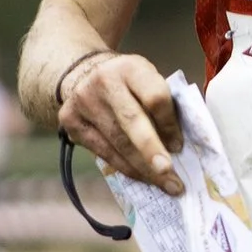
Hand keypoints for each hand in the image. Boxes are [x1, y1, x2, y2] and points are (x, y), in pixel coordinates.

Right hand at [59, 51, 182, 191]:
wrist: (84, 74)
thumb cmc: (128, 83)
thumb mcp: (148, 80)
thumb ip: (163, 104)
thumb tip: (178, 144)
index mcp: (131, 68)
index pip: (154, 97)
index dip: (169, 124)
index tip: (179, 145)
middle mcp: (104, 81)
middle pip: (132, 122)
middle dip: (152, 151)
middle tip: (169, 174)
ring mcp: (84, 102)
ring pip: (117, 143)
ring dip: (143, 168)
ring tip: (164, 184)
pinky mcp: (71, 121)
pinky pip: (103, 153)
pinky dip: (126, 168)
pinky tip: (142, 177)